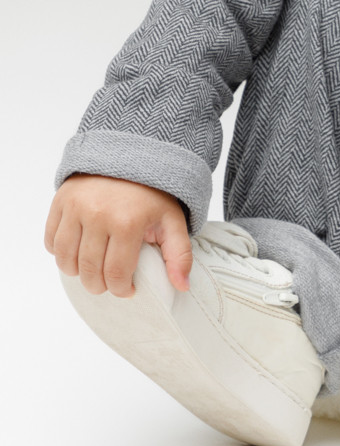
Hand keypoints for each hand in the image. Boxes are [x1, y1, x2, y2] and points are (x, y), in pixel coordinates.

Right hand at [44, 174, 191, 297]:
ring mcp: (75, 207)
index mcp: (127, 222)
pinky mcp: (61, 201)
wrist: (132, 155)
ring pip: (65, 259)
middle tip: (108, 284)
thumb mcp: (172, 220)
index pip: (115, 274)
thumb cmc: (153, 193)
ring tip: (91, 271)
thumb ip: (179, 255)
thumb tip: (181, 286)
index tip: (128, 289)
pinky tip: (76, 252)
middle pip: (88, 270)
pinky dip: (60, 253)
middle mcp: (97, 215)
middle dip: (99, 286)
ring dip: (76, 272)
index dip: (121, 289)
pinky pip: (51, 240)